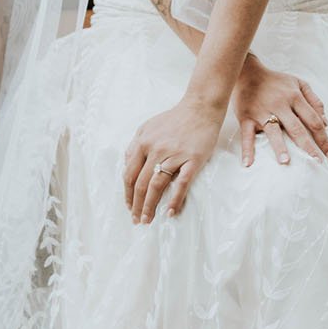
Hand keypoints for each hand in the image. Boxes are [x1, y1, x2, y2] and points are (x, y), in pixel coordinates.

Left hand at [123, 94, 224, 222]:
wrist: (200, 107)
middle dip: (136, 205)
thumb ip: (135, 145)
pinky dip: (175, 199)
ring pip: (156, 185)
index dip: (127, 194)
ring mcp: (174, 154)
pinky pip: (181, 183)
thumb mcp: (148, 127)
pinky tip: (170, 212)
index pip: (129, 174)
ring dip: (150, 206)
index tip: (129, 207)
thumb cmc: (175, 119)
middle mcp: (155, 149)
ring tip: (148, 220)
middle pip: (140, 183)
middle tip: (137, 221)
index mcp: (143, 143)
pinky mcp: (193, 159)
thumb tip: (127, 165)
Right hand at [232, 55, 327, 166]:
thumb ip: (314, 101)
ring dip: (279, 147)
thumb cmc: (276, 81)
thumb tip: (326, 123)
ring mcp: (262, 112)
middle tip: (317, 161)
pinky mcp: (246, 117)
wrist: (247, 72)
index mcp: (295, 97)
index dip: (323, 138)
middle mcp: (280, 105)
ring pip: (273, 131)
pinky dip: (247, 149)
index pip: (314, 121)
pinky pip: (247, 135)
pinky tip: (248, 163)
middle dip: (308, 146)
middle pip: (297, 128)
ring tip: (285, 162)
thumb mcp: (299, 83)